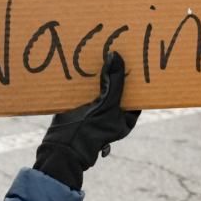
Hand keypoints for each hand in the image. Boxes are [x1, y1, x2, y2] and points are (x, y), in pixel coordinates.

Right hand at [33, 53, 140, 190]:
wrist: (61, 149)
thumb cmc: (91, 132)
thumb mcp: (107, 104)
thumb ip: (114, 82)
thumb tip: (117, 57)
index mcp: (125, 118)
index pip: (136, 95)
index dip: (137, 79)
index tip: (138, 60)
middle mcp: (112, 114)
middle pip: (118, 88)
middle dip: (117, 73)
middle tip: (120, 51)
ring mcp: (96, 110)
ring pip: (101, 87)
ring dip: (100, 74)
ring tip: (103, 53)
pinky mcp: (79, 106)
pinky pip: (85, 89)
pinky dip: (85, 79)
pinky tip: (85, 64)